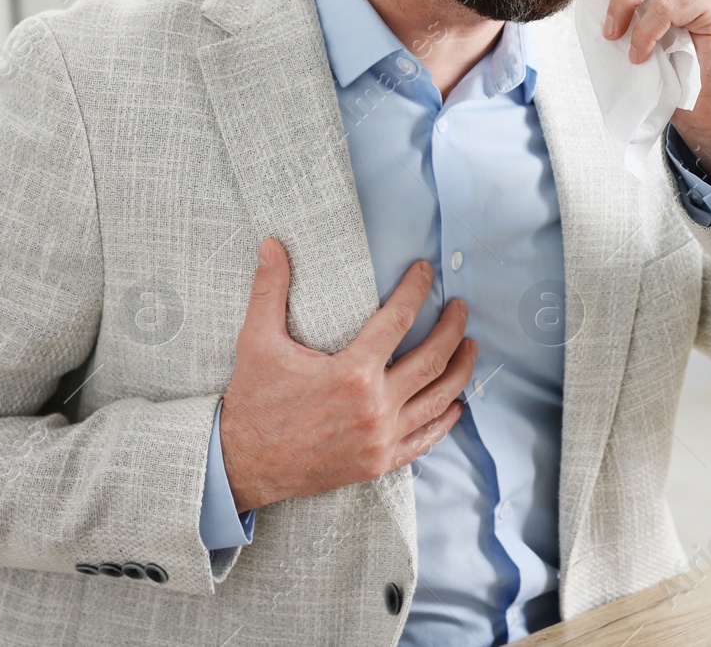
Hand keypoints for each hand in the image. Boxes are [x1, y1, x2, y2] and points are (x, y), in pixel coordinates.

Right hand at [219, 237, 477, 512]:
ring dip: (460, 369)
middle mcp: (374, 406)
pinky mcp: (380, 462)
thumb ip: (269, 291)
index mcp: (351, 372)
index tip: (426, 272)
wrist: (241, 466)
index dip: (416, 290)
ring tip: (470, 346)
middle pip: (433, 359)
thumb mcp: (256, 342)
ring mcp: (381, 437)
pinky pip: (426, 439)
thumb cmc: (253, 402)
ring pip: (439, 398)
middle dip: (453, 328)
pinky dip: (445, 420)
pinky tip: (455, 404)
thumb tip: (271, 244)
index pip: (399, 320)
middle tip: (461, 308)